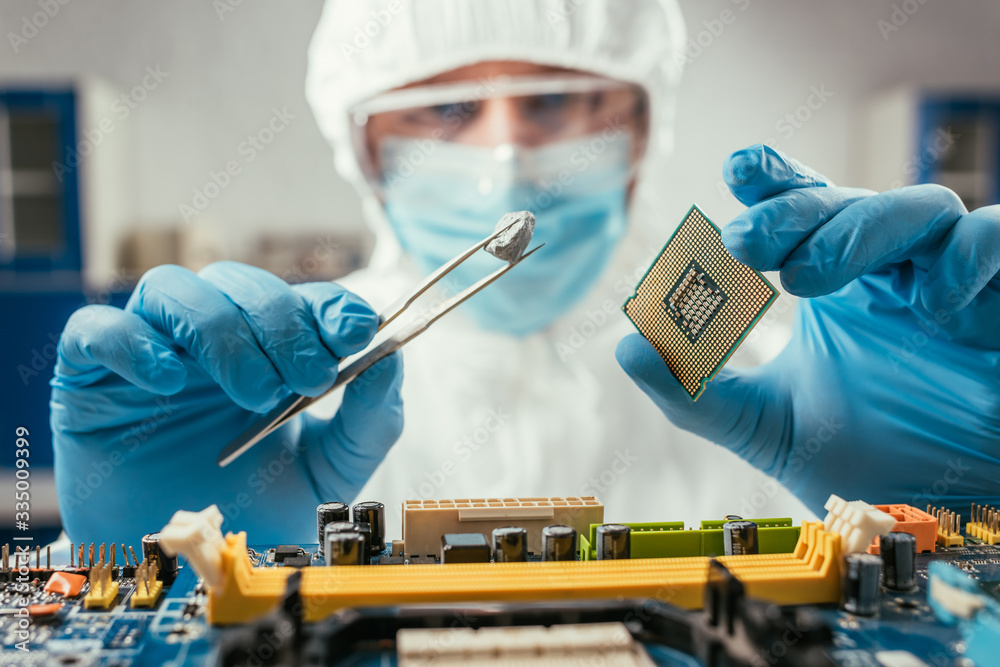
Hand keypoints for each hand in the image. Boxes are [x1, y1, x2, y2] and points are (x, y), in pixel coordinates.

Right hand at [51, 261, 402, 549]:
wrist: (184, 577)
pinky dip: (133, 343)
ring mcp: (148, 356)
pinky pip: (94, 330)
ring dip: (222, 331)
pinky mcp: (88, 382)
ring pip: (172, 289)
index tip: (359, 329)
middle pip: (236, 282)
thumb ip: (368, 420)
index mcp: (263, 354)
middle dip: (281, 323)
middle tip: (309, 377)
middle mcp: (206, 345)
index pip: (295, 298)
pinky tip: (168, 384)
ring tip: (254, 393)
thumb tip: (392, 357)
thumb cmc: (253, 514)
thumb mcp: (329, 471)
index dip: (328, 305)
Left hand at [617, 144, 999, 514]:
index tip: (735, 171)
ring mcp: (952, 284)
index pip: (806, 208)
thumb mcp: (765, 427)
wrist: (943, 525)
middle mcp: (893, 274)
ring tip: (806, 280)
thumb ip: (695, 392)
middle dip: (793, 210)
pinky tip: (930, 305)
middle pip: (849, 201)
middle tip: (742, 243)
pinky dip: (966, 255)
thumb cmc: (868, 461)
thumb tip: (625, 347)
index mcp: (839, 285)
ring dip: (858, 229)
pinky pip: (996, 239)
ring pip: (921, 207)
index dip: (776, 179)